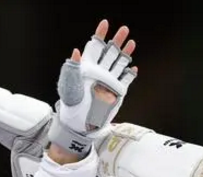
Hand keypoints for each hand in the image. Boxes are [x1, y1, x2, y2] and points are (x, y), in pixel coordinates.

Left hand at [48, 19, 138, 155]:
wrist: (80, 126)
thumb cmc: (71, 108)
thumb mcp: (69, 88)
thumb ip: (71, 69)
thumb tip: (76, 51)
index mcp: (86, 70)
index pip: (94, 48)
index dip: (99, 35)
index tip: (105, 24)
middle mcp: (98, 73)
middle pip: (109, 52)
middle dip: (117, 40)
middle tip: (124, 29)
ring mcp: (108, 82)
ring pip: (119, 63)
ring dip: (126, 53)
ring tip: (131, 42)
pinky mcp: (116, 92)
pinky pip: (125, 80)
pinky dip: (130, 74)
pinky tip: (133, 68)